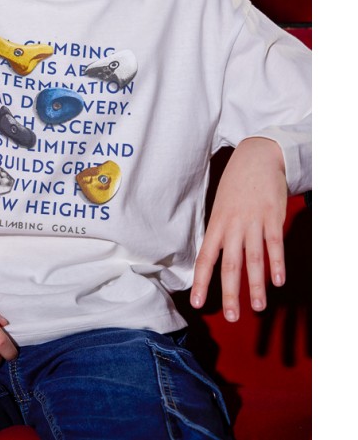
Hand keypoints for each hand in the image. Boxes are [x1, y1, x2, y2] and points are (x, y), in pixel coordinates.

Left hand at [190, 137, 287, 320]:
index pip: (205, 257)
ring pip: (254, 258)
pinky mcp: (273, 216)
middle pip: (230, 264)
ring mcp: (253, 221)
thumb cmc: (236, 185)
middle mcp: (233, 225)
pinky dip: (277, 263)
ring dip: (256, 285)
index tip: (196, 302)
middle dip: (230, 292)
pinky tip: (278, 281)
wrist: (255, 157)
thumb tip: (215, 256)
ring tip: (258, 307)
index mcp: (217, 224)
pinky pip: (274, 244)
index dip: (200, 281)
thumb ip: (221, 232)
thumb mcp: (221, 207)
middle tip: (231, 317)